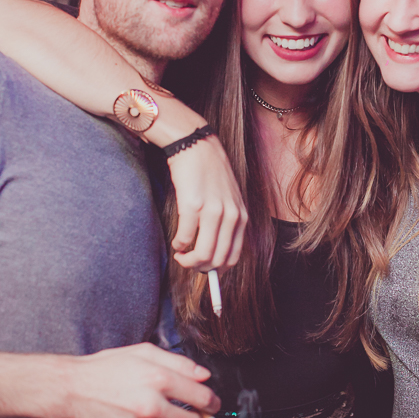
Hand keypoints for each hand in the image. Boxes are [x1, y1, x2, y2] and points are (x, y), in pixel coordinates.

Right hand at [64, 343, 219, 417]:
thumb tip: (205, 376)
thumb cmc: (108, 368)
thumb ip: (180, 363)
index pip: (203, 398)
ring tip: (168, 417)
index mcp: (159, 379)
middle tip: (191, 411)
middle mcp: (151, 406)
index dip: (213, 402)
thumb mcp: (145, 352)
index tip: (212, 403)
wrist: (73, 389)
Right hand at [167, 137, 245, 270]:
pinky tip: (177, 241)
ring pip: (202, 255)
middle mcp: (230, 216)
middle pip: (217, 260)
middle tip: (189, 264)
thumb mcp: (229, 198)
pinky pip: (185, 238)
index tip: (206, 270)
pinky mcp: (192, 206)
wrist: (197, 147)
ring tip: (181, 255)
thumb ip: (227, 222)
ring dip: (188, 262)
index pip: (234, 256)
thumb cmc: (210, 173)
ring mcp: (212, 212)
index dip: (218, 270)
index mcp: (241, 216)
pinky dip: (179, 245)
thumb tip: (214, 253)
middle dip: (201, 269)